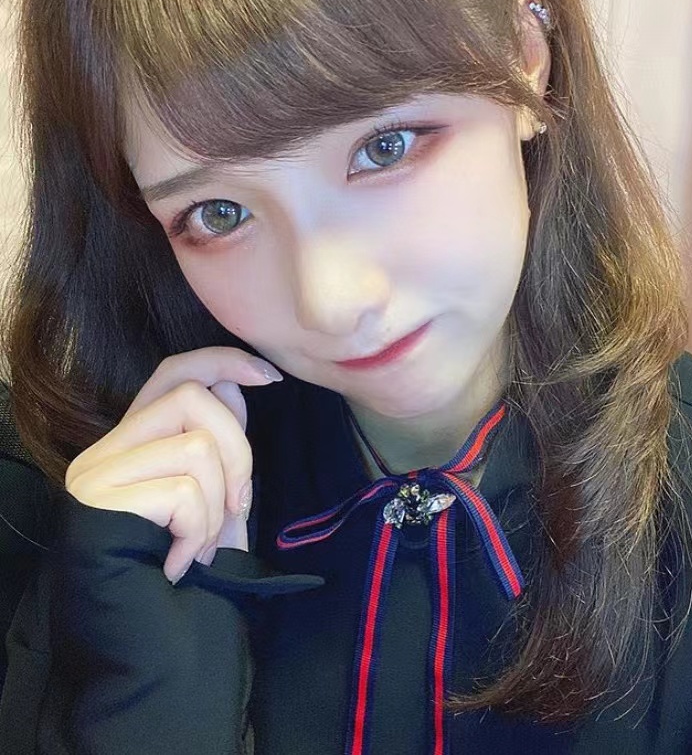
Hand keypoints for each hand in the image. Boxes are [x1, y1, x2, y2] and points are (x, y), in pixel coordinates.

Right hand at [64, 347, 282, 583]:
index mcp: (134, 446)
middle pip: (192, 397)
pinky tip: (179, 564)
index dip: (222, 362)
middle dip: (237, 451)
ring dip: (217, 505)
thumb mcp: (215, 505)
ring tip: (199, 546)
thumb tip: (234, 384)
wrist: (143, 654)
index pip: (173, 373)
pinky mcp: (99, 501)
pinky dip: (198, 531)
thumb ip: (221, 448)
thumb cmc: (183, 584)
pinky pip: (184, 492)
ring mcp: (98, 474)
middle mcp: (106, 451)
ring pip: (196, 446)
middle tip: (235, 509)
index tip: (268, 377)